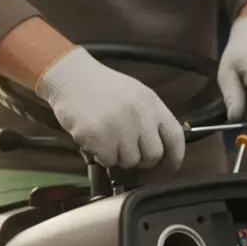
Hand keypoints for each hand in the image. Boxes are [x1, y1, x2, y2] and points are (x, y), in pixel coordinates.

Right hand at [35, 47, 185, 169]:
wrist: (71, 78)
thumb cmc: (103, 88)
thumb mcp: (135, 94)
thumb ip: (150, 118)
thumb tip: (161, 148)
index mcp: (152, 103)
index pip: (175, 137)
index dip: (175, 157)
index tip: (169, 167)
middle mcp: (140, 116)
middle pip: (153, 155)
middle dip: (143, 160)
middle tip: (130, 152)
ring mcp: (120, 128)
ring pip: (130, 162)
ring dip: (119, 157)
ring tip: (108, 140)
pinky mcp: (100, 139)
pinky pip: (108, 161)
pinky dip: (102, 156)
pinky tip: (96, 140)